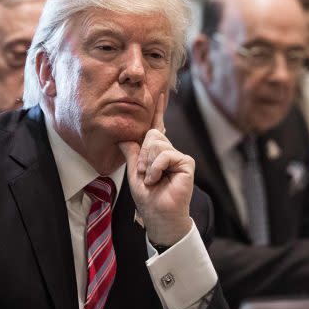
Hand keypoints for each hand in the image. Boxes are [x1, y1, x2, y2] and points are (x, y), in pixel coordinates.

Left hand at [119, 92, 194, 245]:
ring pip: (157, 143)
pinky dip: (156, 168)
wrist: (159, 215)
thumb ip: (131, 154)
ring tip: (151, 179)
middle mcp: (168, 151)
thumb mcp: (133, 173)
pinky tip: (157, 179)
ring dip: (148, 164)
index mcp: (156, 153)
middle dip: (142, 155)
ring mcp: (178, 156)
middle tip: (143, 174)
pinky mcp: (186, 162)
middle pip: (151, 135)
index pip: (156, 127)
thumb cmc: (148, 198)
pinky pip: (166, 154)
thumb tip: (122, 138)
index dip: (158, 110)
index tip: (159, 93)